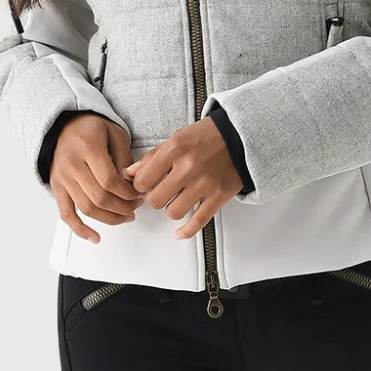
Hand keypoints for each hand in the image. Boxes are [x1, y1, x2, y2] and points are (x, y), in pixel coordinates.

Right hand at [50, 116, 145, 244]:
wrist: (63, 125)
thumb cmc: (91, 128)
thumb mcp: (115, 133)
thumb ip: (124, 158)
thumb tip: (132, 183)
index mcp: (88, 148)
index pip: (109, 180)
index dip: (127, 192)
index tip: (139, 194)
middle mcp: (72, 165)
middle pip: (99, 197)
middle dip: (123, 207)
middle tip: (136, 206)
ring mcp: (62, 178)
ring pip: (86, 208)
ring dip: (110, 218)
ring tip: (125, 217)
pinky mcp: (57, 188)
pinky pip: (66, 214)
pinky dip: (80, 229)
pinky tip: (95, 237)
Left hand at [124, 117, 243, 239]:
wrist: (240, 138)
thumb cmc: (207, 137)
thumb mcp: (175, 138)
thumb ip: (151, 158)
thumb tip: (130, 174)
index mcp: (174, 150)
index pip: (142, 180)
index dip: (139, 186)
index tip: (145, 185)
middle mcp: (188, 168)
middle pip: (155, 200)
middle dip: (155, 198)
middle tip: (160, 193)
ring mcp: (204, 184)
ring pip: (173, 212)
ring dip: (171, 209)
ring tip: (176, 201)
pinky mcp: (218, 196)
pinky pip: (198, 222)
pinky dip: (186, 231)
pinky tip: (179, 233)